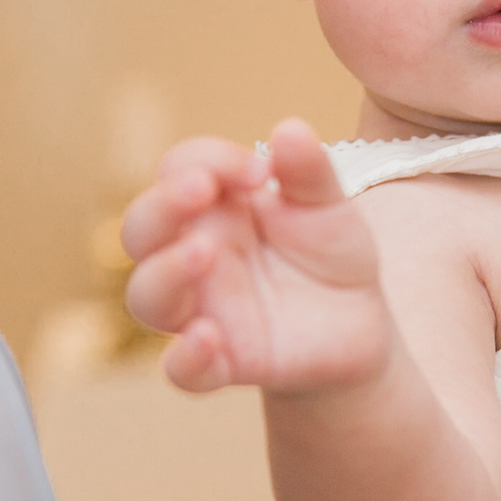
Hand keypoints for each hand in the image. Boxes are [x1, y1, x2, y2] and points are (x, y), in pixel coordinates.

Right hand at [122, 119, 390, 394]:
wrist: (359, 327)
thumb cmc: (329, 255)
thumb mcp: (330, 208)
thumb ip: (309, 174)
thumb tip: (289, 129)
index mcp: (215, 206)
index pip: (182, 168)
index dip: (210, 160)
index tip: (260, 171)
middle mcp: (194, 254)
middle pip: (141, 228)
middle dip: (162, 206)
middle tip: (200, 190)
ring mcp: (202, 310)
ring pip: (147, 296)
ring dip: (164, 272)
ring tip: (202, 253)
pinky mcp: (223, 363)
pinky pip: (182, 371)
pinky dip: (185, 359)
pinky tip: (208, 339)